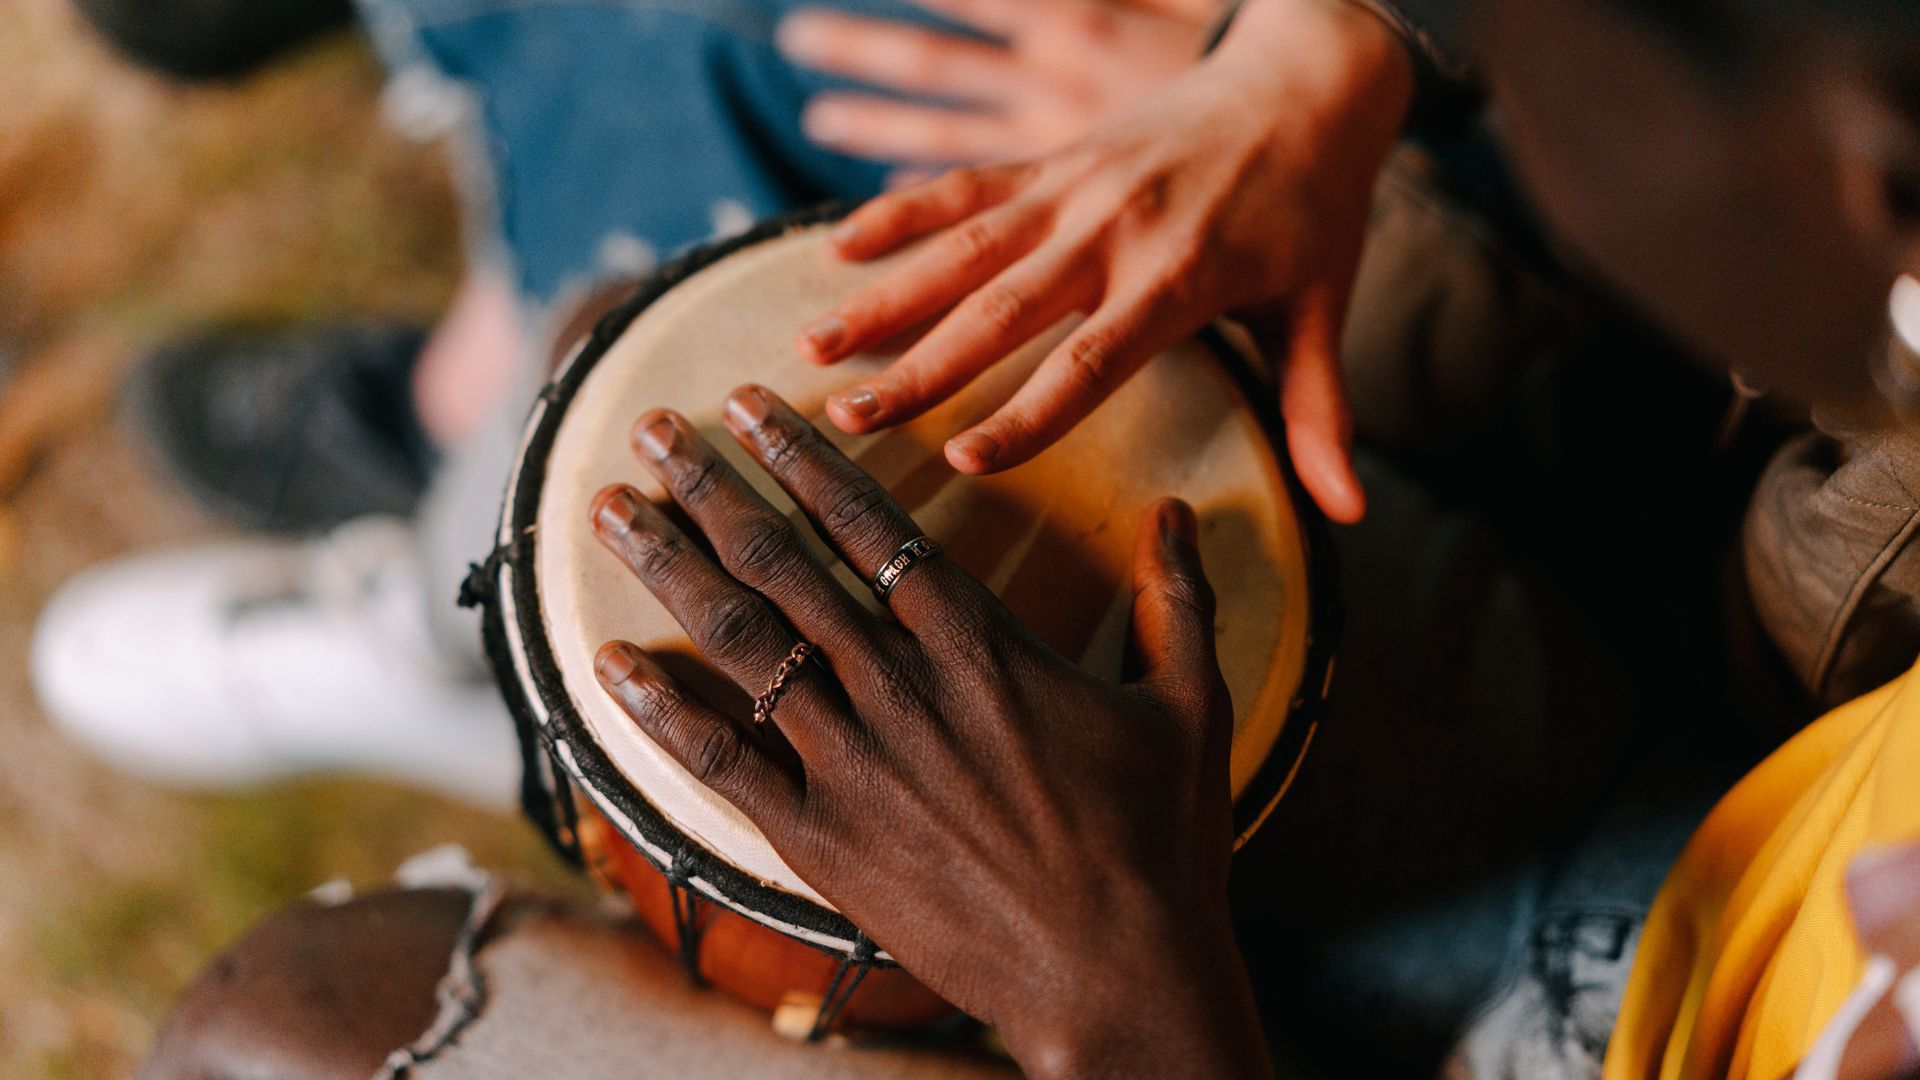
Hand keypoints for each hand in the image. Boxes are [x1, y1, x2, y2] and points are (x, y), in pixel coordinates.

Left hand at [589, 385, 1270, 1078]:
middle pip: (783, 563)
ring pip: (742, 644)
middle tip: (647, 430)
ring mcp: (854, 764)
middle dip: (708, 486)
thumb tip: (1181, 512)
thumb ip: (1176, 600)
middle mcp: (903, 687)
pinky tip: (606, 665)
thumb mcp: (1192, 708)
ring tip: (609, 513)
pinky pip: (723, 764)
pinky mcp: (824, 842)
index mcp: (981, 645)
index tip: (747, 405)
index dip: (800, 457)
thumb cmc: (1160, 847)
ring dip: (668, 568)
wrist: (1120, 979)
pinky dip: (660, 711)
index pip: (869, 524)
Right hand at [797, 0, 1415, 523]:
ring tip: (811, 345)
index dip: (1025, 413)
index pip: (1091, 362)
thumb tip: (1346, 514)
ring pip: (964, 245)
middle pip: (1004, 309)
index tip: (960, 460)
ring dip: (885, 296)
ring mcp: (1076, 186)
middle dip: (921, 367)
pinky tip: (833, 248)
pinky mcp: (1054, 156)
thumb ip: (1319, 411)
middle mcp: (1116, 229)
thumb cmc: (1317, 205)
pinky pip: (965, 183)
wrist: (1308, 74)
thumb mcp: (1324, 306)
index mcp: (1182, 277)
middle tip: (847, 419)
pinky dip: (899, 211)